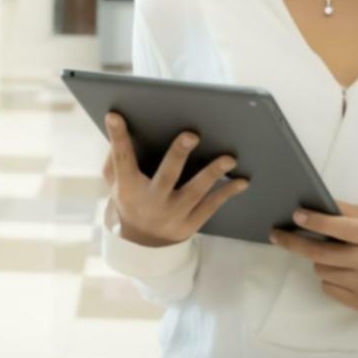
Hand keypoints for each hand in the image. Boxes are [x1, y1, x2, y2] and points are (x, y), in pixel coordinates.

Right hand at [101, 112, 249, 247]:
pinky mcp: (190, 225)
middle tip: (191, 135)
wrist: (143, 242)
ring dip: (212, 173)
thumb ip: (115, 158)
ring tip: (229, 158)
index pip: (122, 159)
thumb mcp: (115, 182)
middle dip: (178, 155)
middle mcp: (151, 202)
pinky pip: (211, 206)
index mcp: (128, 188)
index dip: (118, 137)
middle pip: (166, 176)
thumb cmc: (131, 198)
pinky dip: (227, 193)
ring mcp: (172, 215)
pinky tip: (242, 181)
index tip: (115, 115)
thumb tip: (121, 125)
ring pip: (195, 192)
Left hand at [270, 202, 357, 316]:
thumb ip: (344, 212)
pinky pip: (328, 288)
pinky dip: (329, 278)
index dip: (315, 221)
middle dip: (295, 243)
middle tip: (276, 234)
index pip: (339, 228)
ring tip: (336, 257)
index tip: (295, 215)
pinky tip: (345, 273)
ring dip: (320, 262)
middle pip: (320, 254)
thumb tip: (309, 206)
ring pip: (321, 271)